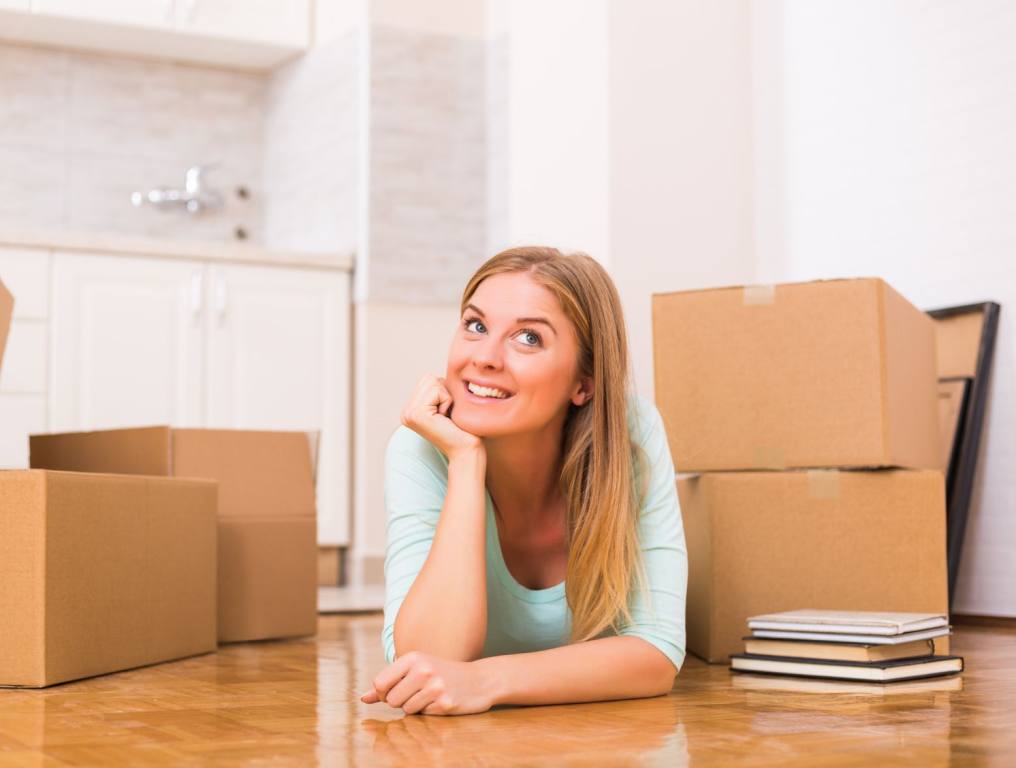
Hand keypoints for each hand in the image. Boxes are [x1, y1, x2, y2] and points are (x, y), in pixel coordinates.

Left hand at [360, 651, 496, 715]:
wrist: (479, 680)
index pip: (380, 682)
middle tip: (416, 694)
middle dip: (400, 702)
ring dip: (415, 708)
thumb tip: (363, 698)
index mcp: (414, 658)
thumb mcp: (416, 670)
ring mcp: (435, 686)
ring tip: (430, 697)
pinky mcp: (445, 703)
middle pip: (391, 700)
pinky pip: (423, 716)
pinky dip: (429, 712)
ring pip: (406, 709)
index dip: (383, 693)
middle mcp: (424, 669)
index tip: (395, 691)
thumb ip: (388, 683)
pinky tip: (440, 702)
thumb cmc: (442, 674)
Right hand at [401, 374, 482, 459]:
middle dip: (444, 392)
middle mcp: (405, 412)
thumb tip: (442, 373)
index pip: (428, 379)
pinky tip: (446, 419)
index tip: (446, 413)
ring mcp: (408, 413)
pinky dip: (447, 401)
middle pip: (429, 378)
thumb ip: (438, 390)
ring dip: (446, 397)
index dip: (444, 391)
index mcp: (411, 409)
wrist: (467, 449)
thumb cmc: (463, 428)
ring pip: (432, 382)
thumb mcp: (447, 404)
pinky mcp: (416, 414)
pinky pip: (436, 390)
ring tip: (446, 417)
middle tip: (447, 416)